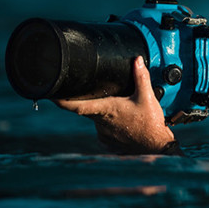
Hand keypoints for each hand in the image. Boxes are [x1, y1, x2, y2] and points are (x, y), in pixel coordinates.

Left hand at [52, 56, 175, 153]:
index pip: (76, 106)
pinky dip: (111, 125)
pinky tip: (125, 124)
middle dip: (95, 102)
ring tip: (124, 112)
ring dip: (105, 114)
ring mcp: (103, 135)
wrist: (157, 147)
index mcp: (106, 110)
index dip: (62, 101)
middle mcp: (100, 123)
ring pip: (97, 120)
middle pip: (89, 109)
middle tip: (111, 98)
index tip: (51, 95)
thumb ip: (140, 77)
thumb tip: (136, 59)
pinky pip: (104, 131)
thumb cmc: (150, 123)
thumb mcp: (147, 97)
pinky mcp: (108, 144)